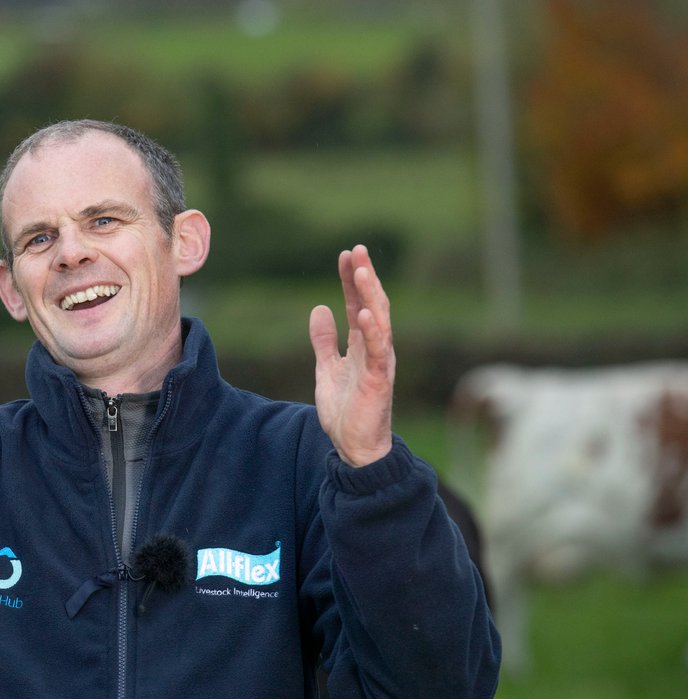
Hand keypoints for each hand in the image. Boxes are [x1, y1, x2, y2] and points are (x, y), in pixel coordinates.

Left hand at [308, 245, 394, 466]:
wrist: (354, 448)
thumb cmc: (345, 410)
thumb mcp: (327, 368)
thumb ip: (324, 341)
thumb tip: (320, 308)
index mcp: (362, 345)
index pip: (358, 304)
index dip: (352, 280)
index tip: (346, 255)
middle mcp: (375, 349)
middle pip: (371, 305)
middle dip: (364, 277)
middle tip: (356, 250)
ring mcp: (378, 363)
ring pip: (378, 322)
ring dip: (370, 296)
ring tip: (361, 271)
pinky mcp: (377, 380)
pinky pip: (376, 351)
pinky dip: (371, 331)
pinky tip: (362, 312)